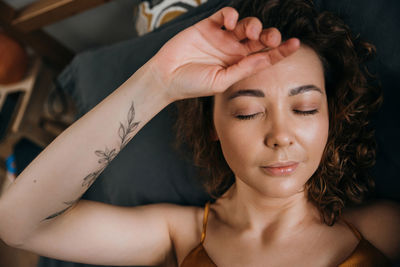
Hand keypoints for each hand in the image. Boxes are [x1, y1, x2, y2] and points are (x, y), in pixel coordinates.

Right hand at [147, 7, 299, 100]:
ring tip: (247, 32)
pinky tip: (230, 22)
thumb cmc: (191, 85)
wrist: (166, 78)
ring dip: (252, 24)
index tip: (295, 44)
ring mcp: (221, 38)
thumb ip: (243, 68)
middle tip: (272, 38)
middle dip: (269, 35)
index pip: (264, 56)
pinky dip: (231, 14)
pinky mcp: (207, 27)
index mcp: (238, 66)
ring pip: (245, 24)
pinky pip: (224, 15)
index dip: (281, 51)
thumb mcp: (221, 81)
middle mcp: (233, 51)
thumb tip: (265, 57)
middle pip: (259, 38)